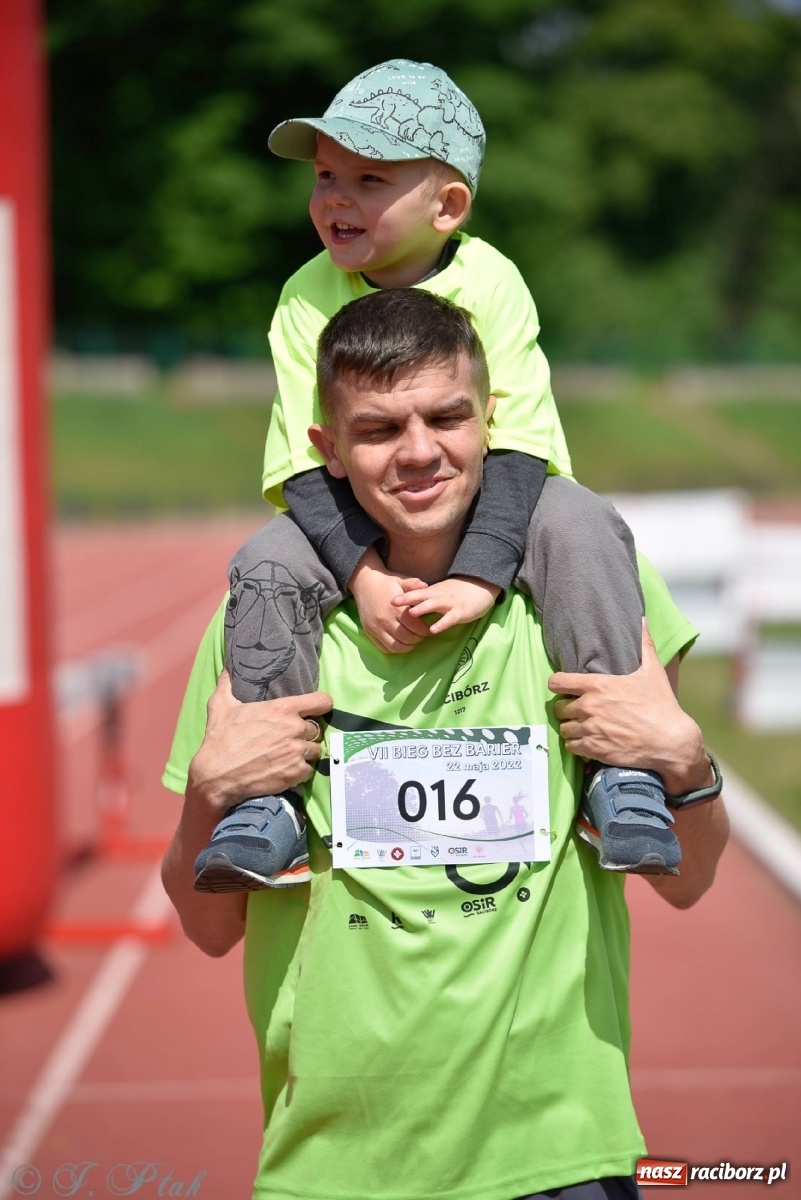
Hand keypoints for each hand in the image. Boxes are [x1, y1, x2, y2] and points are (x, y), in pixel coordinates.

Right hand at [187, 670, 332, 812]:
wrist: (217, 775)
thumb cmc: (220, 739)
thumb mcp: (220, 706)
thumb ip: (227, 684)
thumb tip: (227, 667)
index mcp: (283, 709)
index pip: (321, 701)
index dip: (321, 704)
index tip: (318, 709)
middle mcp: (295, 729)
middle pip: (315, 729)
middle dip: (304, 733)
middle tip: (289, 738)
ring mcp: (297, 752)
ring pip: (314, 750)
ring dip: (305, 752)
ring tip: (289, 755)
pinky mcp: (295, 773)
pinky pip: (309, 770)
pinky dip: (300, 771)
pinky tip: (286, 770)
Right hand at [349, 547, 430, 652]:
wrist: (364, 583)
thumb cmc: (387, 583)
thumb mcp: (401, 580)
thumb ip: (414, 584)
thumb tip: (425, 586)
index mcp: (396, 609)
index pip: (415, 627)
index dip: (425, 631)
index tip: (429, 629)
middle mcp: (385, 620)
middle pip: (407, 639)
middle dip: (418, 639)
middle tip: (422, 635)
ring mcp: (376, 628)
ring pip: (396, 647)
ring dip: (408, 646)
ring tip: (413, 640)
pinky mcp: (370, 633)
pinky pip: (384, 648)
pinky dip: (395, 649)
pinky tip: (401, 642)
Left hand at [392, 575, 499, 633]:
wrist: (481, 586)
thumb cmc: (458, 593)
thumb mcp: (440, 593)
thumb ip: (425, 599)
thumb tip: (407, 608)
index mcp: (433, 592)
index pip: (415, 592)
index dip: (402, 594)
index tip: (387, 596)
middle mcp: (439, 596)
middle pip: (421, 595)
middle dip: (407, 598)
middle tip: (392, 601)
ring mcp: (450, 603)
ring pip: (434, 604)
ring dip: (422, 608)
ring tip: (410, 613)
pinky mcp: (461, 611)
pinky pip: (450, 618)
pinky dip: (441, 623)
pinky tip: (433, 630)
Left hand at [548, 621, 709, 795]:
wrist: (670, 741)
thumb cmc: (661, 705)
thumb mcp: (652, 672)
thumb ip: (643, 645)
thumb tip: (642, 620)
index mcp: (598, 685)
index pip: (558, 682)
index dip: (557, 685)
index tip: (561, 688)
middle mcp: (590, 706)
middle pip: (559, 708)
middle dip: (567, 709)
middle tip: (579, 712)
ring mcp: (590, 729)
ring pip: (564, 729)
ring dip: (572, 728)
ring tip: (584, 728)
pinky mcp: (594, 749)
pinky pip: (571, 747)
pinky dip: (577, 746)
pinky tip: (589, 742)